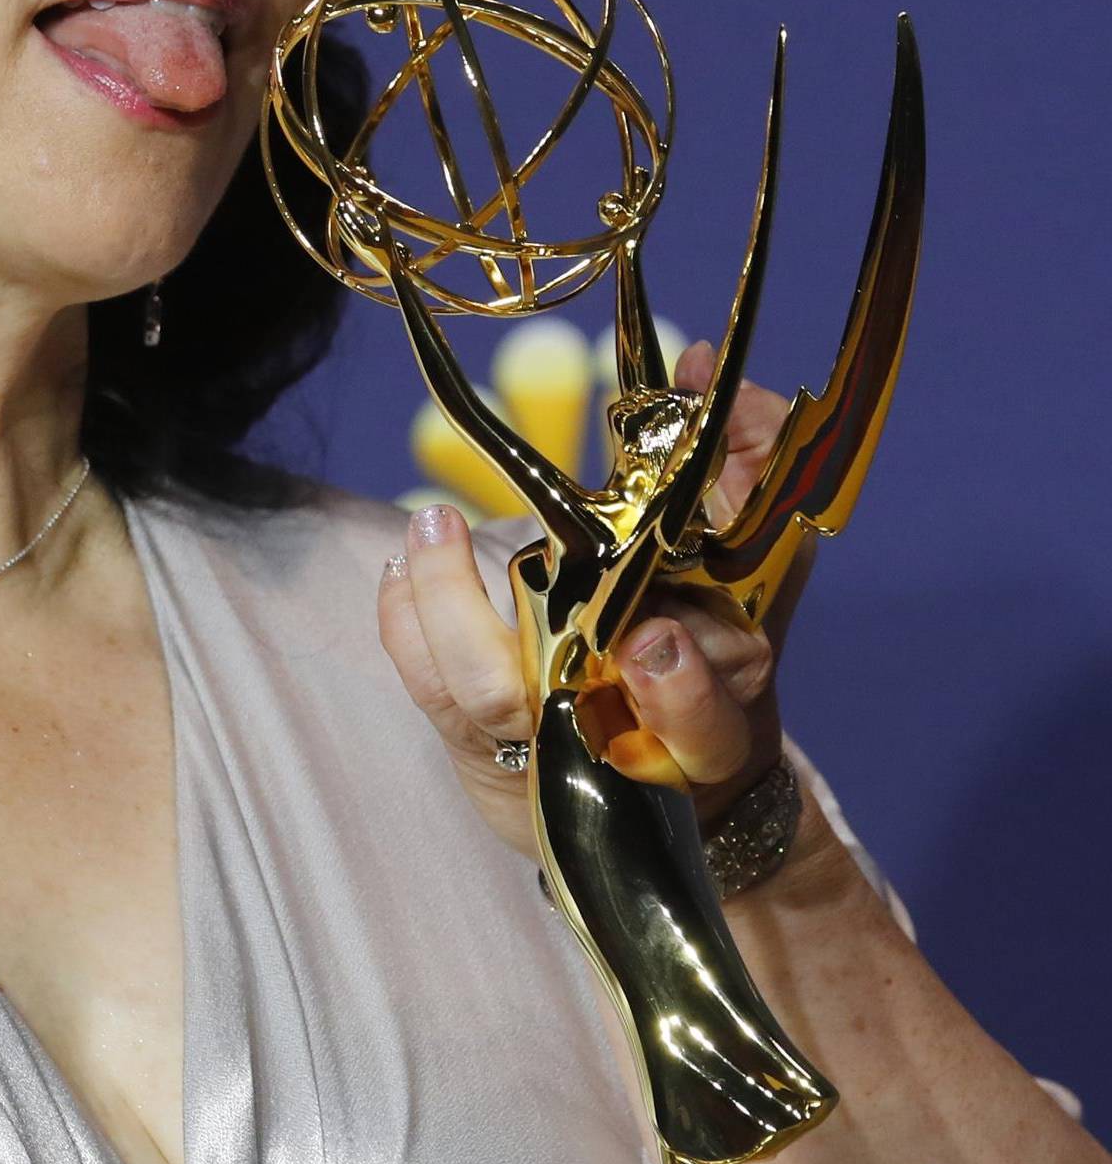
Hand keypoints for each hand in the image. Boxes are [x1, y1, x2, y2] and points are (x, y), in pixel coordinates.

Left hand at [377, 341, 816, 860]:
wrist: (672, 796)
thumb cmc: (718, 659)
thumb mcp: (764, 568)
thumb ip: (750, 469)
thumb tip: (701, 367)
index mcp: (724, 718)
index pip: (710, 721)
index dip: (680, 690)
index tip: (652, 639)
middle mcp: (632, 748)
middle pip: (580, 715)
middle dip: (522, 631)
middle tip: (473, 538)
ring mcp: (550, 745)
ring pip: (489, 695)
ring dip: (447, 606)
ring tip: (430, 527)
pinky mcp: (487, 749)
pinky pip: (430, 689)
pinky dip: (407, 622)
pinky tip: (400, 567)